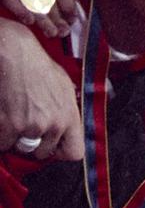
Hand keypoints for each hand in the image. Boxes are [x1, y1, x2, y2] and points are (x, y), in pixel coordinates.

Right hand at [0, 18, 81, 159]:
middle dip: (32, 144)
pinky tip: (2, 116)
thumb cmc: (39, 67)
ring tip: (13, 117)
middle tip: (24, 127)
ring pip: (19, 148)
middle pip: (42, 153)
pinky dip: (0, 134)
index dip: (60, 152)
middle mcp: (53, 125)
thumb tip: (65, 128)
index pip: (74, 153)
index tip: (50, 146)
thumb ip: (66, 111)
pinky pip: (2, 143)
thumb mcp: (64, 87)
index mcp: (70, 117)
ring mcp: (30, 126)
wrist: (16, 55)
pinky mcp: (8, 125)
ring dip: (13, 138)